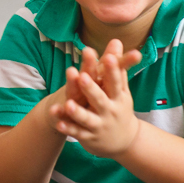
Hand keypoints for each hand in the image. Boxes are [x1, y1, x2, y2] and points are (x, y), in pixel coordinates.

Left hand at [49, 39, 141, 157]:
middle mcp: (110, 111)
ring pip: (87, 118)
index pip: (115, 81)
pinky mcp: (89, 136)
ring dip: (77, 112)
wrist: (124, 141)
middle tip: (82, 76)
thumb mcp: (121, 89)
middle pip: (99, 99)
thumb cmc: (119, 107)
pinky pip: (77, 132)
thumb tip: (116, 41)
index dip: (112, 70)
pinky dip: (68, 128)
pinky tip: (58, 124)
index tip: (107, 57)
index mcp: (118, 97)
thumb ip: (116, 66)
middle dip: (91, 89)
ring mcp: (99, 125)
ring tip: (68, 104)